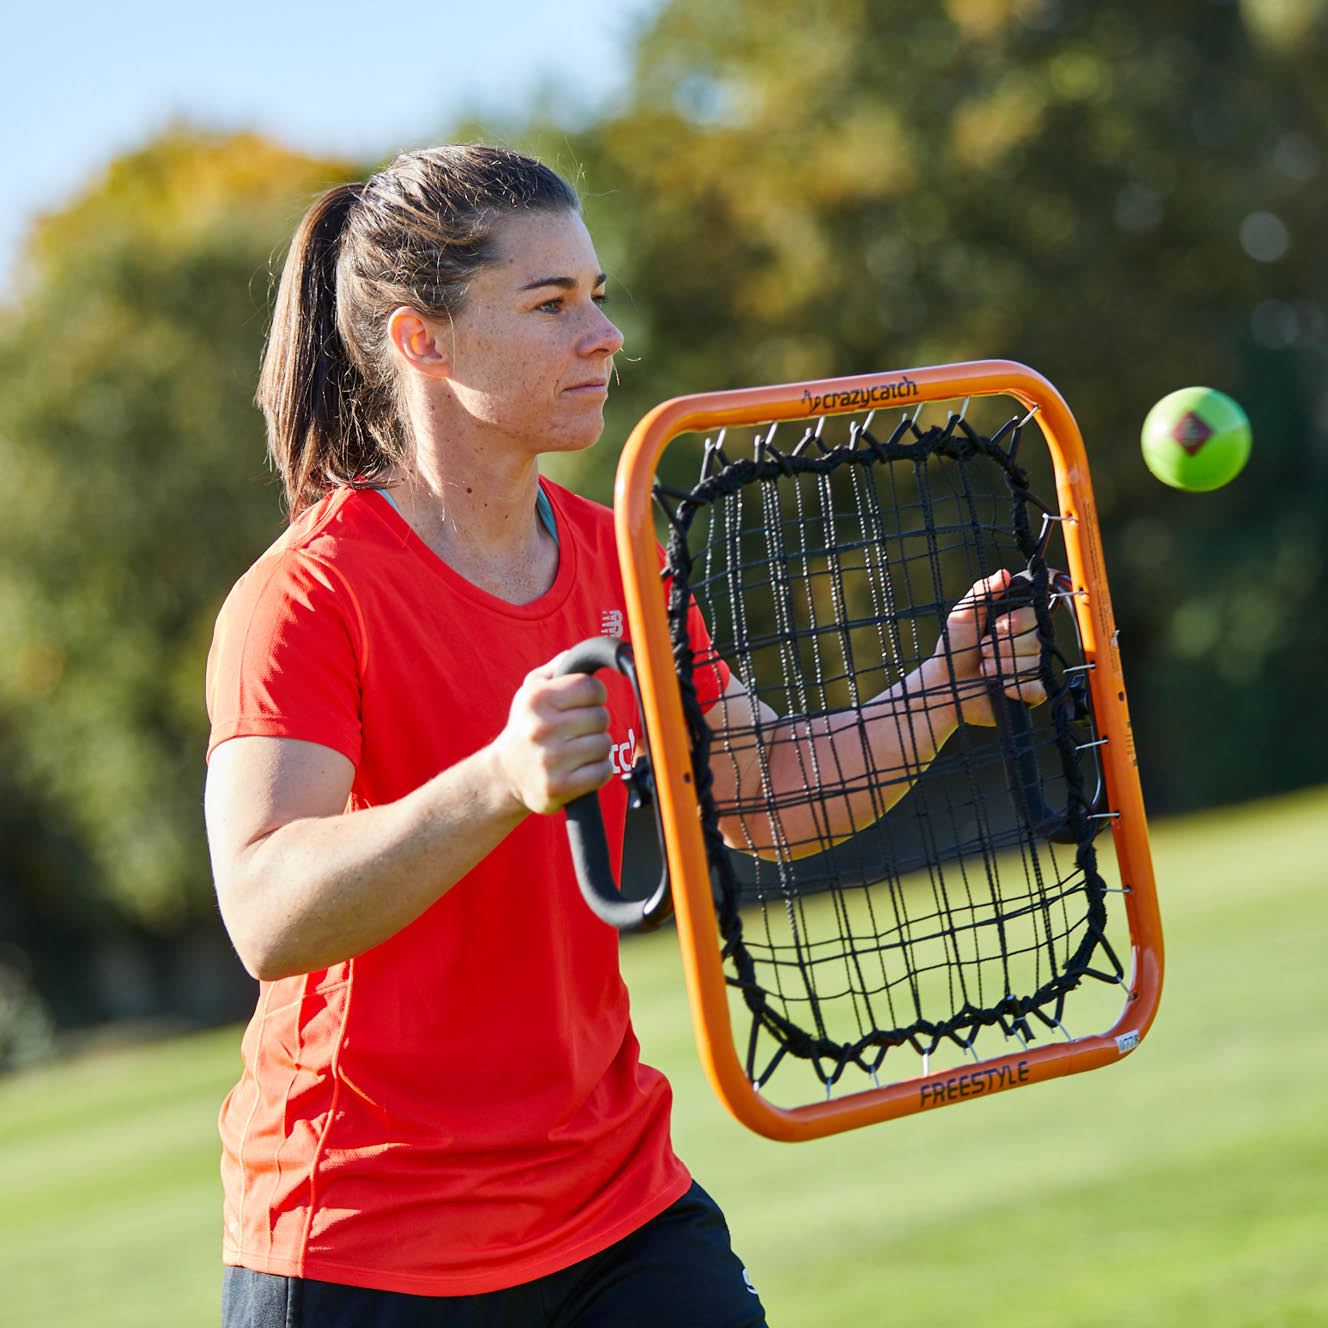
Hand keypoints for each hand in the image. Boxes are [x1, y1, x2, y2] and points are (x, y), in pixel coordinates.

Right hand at [493, 664, 614, 814]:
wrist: (505, 773)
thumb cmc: (527, 725)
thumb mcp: (532, 689)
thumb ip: (560, 667)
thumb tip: (587, 655)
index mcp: (536, 699)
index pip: (591, 688)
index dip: (595, 695)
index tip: (585, 704)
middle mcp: (540, 728)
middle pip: (601, 717)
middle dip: (595, 723)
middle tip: (577, 730)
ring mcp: (549, 760)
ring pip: (604, 744)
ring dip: (597, 747)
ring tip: (577, 749)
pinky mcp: (558, 787)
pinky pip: (602, 771)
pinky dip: (598, 770)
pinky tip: (580, 768)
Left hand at [935, 570, 1046, 727]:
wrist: (945, 683)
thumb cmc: (954, 648)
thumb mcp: (963, 615)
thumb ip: (982, 592)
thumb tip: (1003, 573)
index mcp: (1017, 622)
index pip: (1034, 615)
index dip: (1013, 623)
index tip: (991, 628)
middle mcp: (1029, 642)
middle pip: (1036, 639)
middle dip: (1004, 646)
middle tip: (983, 650)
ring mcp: (1033, 667)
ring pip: (1036, 663)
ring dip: (1004, 667)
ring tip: (985, 669)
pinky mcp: (1032, 691)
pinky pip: (1038, 686)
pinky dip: (1016, 685)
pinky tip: (1000, 685)